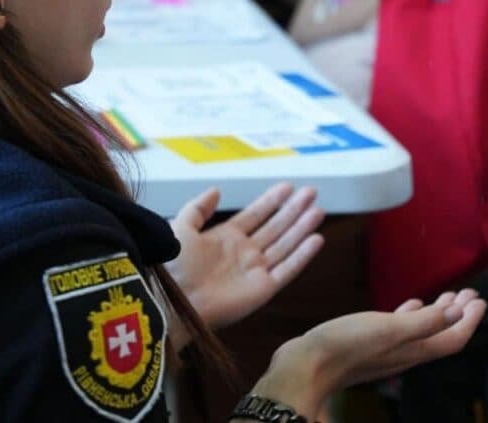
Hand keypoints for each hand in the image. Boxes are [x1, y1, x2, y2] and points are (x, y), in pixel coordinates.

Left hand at [168, 183, 324, 328]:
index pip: (255, 214)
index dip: (271, 200)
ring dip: (301, 227)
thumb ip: (198, 209)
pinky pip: (288, 269)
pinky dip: (303, 255)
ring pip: (285, 244)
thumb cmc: (172, 267)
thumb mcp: (180, 228)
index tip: (288, 186)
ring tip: (317, 209)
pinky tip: (316, 239)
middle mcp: (244, 253)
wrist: (170, 302)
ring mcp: (255, 271)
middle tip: (311, 191)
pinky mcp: (263, 289)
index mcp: (225, 238)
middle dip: (293, 209)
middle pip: (275, 227)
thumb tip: (216, 190)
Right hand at [250, 290, 486, 417]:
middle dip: (458, 314)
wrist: (303, 367)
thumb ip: (425, 322)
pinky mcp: (368, 344)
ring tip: (447, 295)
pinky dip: (411, 315)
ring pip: (422, 331)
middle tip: (469, 293)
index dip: (470, 320)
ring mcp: (386, 350)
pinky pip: (399, 329)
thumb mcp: (388, 329)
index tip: (480, 299)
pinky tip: (408, 304)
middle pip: (441, 335)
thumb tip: (458, 311)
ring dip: (437, 313)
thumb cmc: (344, 345)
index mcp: (414, 350)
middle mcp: (404, 353)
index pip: (453, 338)